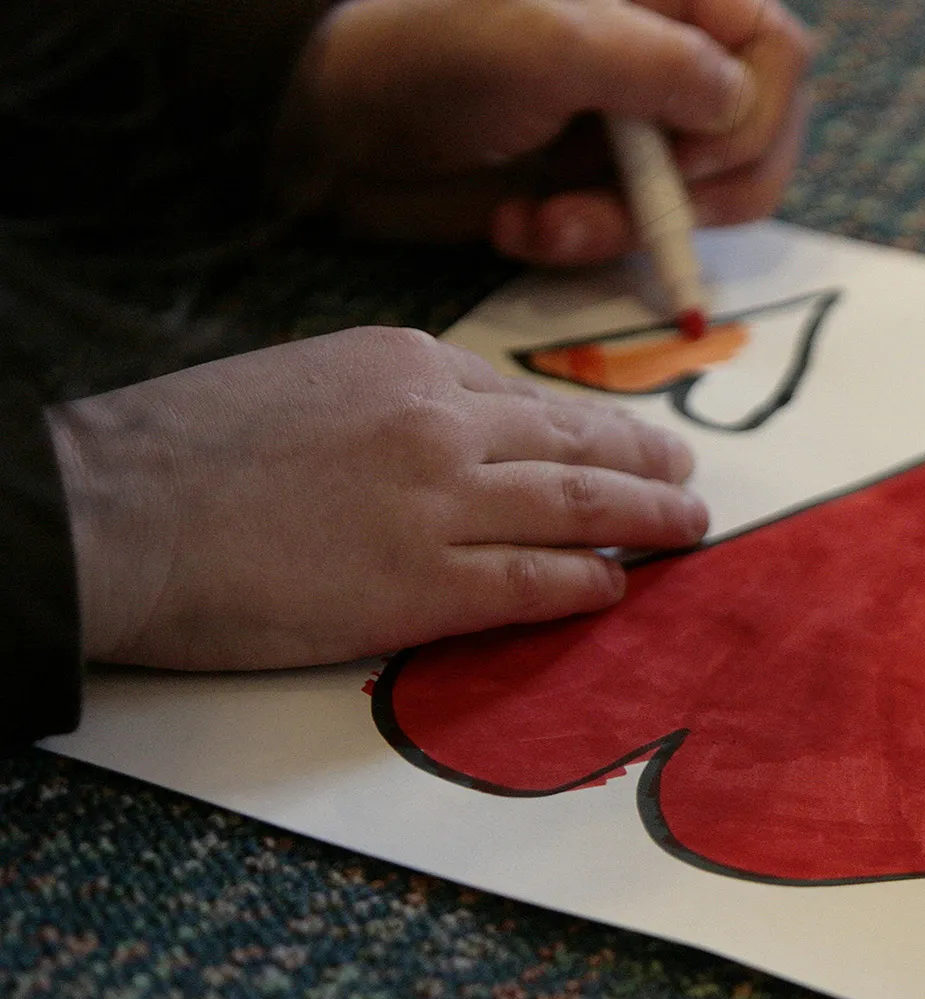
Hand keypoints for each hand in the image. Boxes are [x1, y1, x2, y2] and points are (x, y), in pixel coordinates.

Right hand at [46, 328, 707, 669]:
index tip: (618, 442)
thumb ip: (384, 402)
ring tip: (687, 528)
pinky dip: (587, 583)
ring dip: (646, 519)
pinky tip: (615, 588)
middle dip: (642, 462)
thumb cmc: (183, 448)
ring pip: (579, 507)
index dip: (582, 427)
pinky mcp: (428, 584)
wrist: (116, 508)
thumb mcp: (300, 380)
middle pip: (574, 445)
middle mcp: (444, 424)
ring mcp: (443, 503)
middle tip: (686, 478)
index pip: (522, 399)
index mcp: (408, 364)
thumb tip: (445, 437)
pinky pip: (537, 581)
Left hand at [284, 0, 813, 264]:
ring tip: (549, 222)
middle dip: (698, 193)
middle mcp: (666, 53)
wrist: (330, 124)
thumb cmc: (432, 54)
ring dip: (629, 228)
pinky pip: (643, 235)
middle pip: (759, 135)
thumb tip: (741, 104)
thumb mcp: (551, 43)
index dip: (750, 118)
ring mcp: (638, 124)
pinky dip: (586, 243)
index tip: (684, 159)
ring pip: (706, 200)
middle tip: (632, 205)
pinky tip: (522, 226)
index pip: (777, 53)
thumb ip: (660, 64)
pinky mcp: (600, 185)